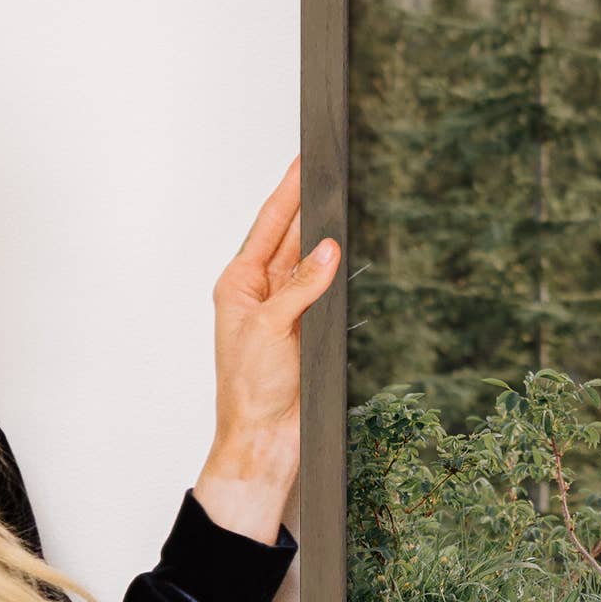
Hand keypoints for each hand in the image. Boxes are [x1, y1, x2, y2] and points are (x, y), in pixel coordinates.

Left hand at [196, 161, 336, 542]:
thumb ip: (302, 286)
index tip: (305, 160)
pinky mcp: (312, 330)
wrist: (266, 441)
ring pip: (315, 261)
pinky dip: (345, 272)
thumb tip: (330, 249)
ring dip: (332, 237)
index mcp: (240, 284)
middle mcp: (263, 292)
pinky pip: (331, 290)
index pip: (270, 225)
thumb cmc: (251, 392)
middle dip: (313, 204)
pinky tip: (360, 256)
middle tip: (335, 170)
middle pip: (293, 235)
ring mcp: (290, 311)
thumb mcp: (271, 329)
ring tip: (352, 202)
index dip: (289, 190)